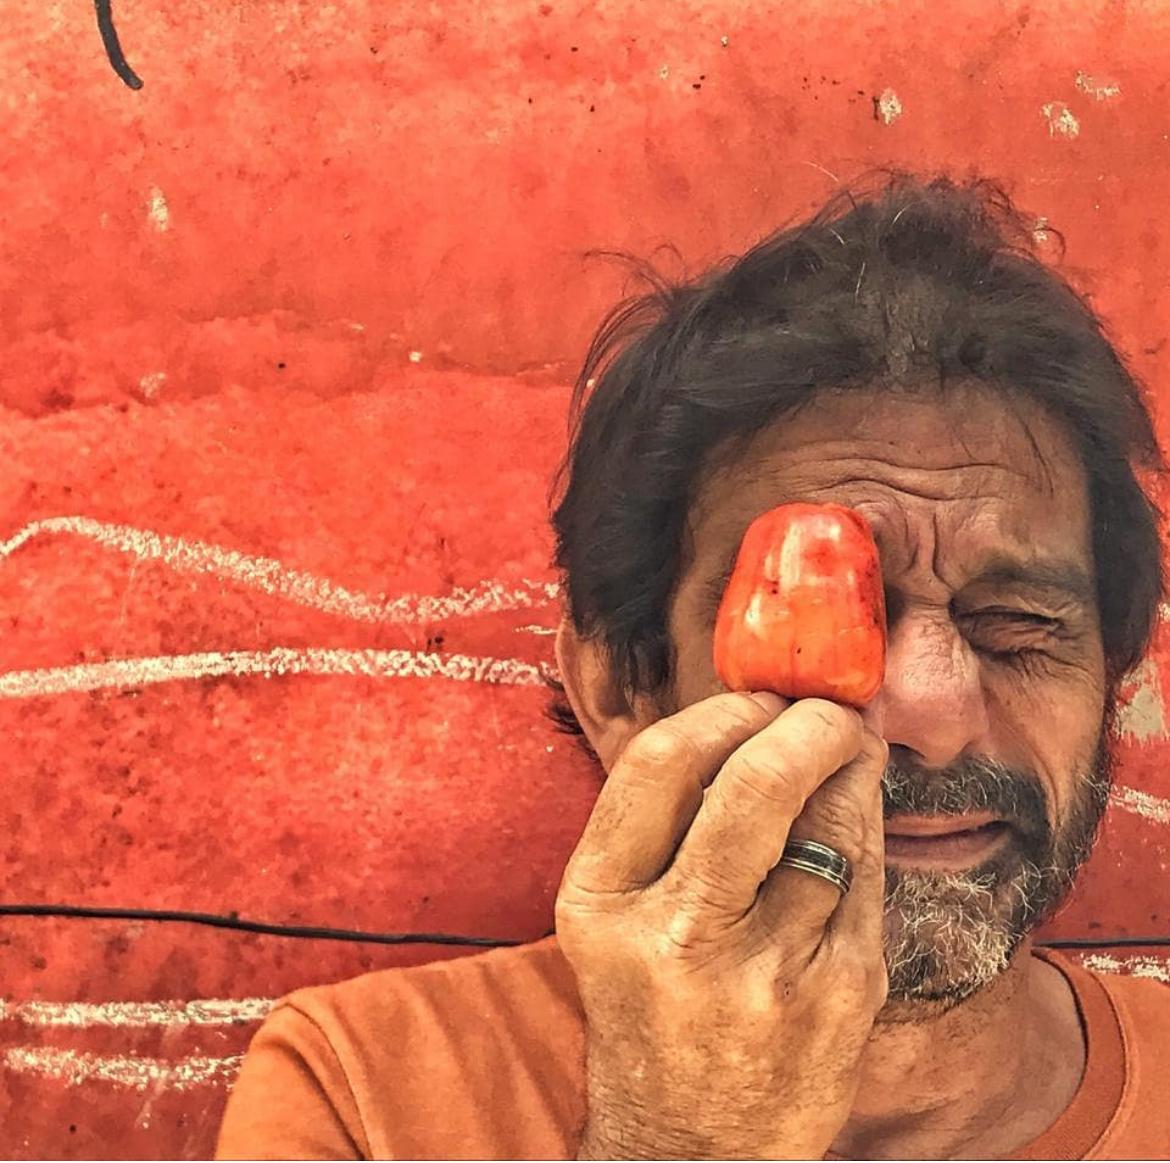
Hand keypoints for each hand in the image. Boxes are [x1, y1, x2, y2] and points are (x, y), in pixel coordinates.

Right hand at [554, 691, 888, 1159]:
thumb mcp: (616, 916)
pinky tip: (860, 811)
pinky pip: (868, 876)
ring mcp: (764, 973)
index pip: (660, 763)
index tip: (756, 698)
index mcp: (600, 902)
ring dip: (850, 765)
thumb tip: (755, 716)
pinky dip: (868, 825)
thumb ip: (665, 820)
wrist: (691, 1145)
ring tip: (850, 746)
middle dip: (805, 723)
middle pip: (753, 784)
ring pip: (829, 825)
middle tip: (825, 709)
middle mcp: (675, 937)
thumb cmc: (652, 1008)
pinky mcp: (838, 999)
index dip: (721, 711)